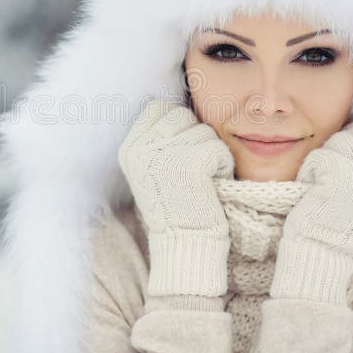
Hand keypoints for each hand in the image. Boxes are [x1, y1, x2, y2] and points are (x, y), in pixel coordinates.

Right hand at [118, 96, 234, 295]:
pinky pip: (219, 148)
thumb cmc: (176, 208)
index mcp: (129, 148)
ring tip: (200, 181)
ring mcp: (164, 153)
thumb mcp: (152, 170)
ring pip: (204, 130)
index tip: (179, 156)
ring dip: (211, 153)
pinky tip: (211, 187)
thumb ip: (156, 139)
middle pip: (182, 115)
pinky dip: (223, 167)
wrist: (183, 246)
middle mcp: (141, 148)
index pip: (158, 108)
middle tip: (192, 172)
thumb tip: (176, 107)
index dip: (176, 127)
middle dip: (195, 138)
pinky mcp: (190, 162)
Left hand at [284, 116, 352, 255]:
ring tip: (326, 182)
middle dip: (343, 143)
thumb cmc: (342, 215)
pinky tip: (314, 188)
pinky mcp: (343, 174)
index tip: (352, 148)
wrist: (324, 248)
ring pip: (340, 139)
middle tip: (335, 170)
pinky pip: (320, 154)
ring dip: (326, 156)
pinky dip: (311, 169)